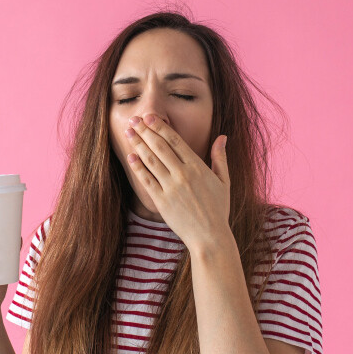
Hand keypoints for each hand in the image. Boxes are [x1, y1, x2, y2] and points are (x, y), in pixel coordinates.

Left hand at [123, 113, 230, 250]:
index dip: (160, 127)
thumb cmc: (218, 209)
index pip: (175, 141)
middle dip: (145, 131)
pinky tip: (130, 157)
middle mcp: (182, 174)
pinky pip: (146, 180)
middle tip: (134, 120)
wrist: (210, 237)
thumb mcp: (224, 182)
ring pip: (150, 160)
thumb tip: (222, 137)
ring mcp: (171, 188)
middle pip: (159, 147)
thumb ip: (220, 158)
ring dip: (138, 144)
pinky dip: (138, 167)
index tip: (149, 117)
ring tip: (129, 133)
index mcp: (197, 167)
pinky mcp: (162, 201)